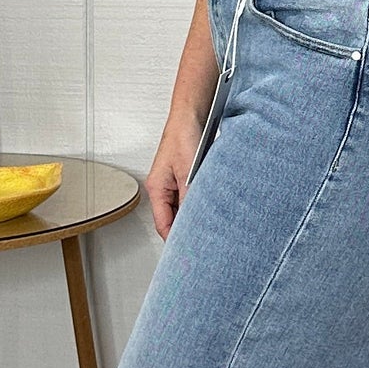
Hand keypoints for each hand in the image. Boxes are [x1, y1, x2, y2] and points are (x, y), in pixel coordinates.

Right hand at [145, 106, 208, 238]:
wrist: (192, 114)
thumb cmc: (182, 135)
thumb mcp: (187, 171)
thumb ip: (190, 197)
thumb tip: (196, 220)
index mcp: (157, 188)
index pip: (163, 224)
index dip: (175, 241)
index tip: (187, 253)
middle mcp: (164, 188)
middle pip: (172, 219)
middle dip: (186, 232)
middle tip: (202, 244)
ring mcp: (175, 183)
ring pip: (183, 209)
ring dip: (195, 217)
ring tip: (208, 228)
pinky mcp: (186, 177)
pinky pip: (191, 198)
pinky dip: (200, 204)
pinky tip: (211, 208)